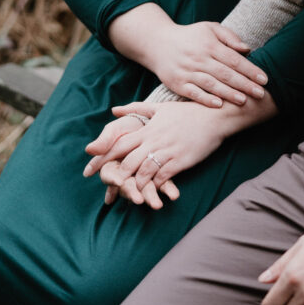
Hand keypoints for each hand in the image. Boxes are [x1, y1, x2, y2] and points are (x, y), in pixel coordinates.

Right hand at [83, 111, 178, 206]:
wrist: (151, 118)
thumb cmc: (129, 125)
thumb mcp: (116, 130)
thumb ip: (105, 141)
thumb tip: (89, 150)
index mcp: (112, 165)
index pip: (109, 176)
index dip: (112, 180)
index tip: (118, 182)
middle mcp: (126, 175)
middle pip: (127, 187)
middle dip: (132, 194)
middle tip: (138, 200)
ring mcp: (143, 176)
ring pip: (145, 189)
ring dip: (150, 197)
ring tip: (157, 204)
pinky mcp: (159, 174)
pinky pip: (164, 184)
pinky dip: (169, 190)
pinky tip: (174, 195)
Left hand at [84, 101, 231, 207]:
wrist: (214, 117)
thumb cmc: (187, 113)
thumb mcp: (160, 108)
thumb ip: (136, 109)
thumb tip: (114, 110)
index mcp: (147, 129)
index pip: (119, 144)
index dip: (102, 156)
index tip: (89, 168)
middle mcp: (154, 140)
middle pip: (127, 161)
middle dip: (114, 177)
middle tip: (104, 190)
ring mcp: (167, 151)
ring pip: (143, 172)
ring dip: (134, 185)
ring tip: (126, 196)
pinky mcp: (180, 161)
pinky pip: (162, 177)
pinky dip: (154, 186)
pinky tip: (150, 193)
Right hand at [152, 21, 267, 107]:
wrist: (158, 43)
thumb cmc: (191, 36)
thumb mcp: (210, 28)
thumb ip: (229, 37)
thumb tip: (247, 50)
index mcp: (209, 44)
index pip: (234, 59)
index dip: (250, 70)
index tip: (264, 79)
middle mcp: (199, 58)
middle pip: (225, 73)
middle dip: (244, 84)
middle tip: (260, 94)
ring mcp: (187, 71)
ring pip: (211, 84)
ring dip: (228, 93)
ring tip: (243, 101)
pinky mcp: (177, 83)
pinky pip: (193, 93)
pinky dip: (205, 99)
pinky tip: (219, 104)